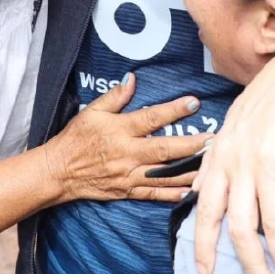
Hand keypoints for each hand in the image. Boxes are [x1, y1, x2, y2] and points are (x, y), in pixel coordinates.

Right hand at [45, 73, 210, 203]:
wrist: (59, 171)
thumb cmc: (75, 138)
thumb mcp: (92, 111)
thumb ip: (115, 96)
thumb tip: (133, 79)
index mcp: (120, 130)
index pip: (151, 118)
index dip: (173, 110)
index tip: (194, 103)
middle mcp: (127, 153)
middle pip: (165, 149)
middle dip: (192, 145)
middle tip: (214, 139)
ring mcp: (128, 175)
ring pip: (164, 174)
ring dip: (189, 170)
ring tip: (212, 165)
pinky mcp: (127, 190)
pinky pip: (152, 194)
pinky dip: (171, 194)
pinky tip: (189, 192)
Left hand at [193, 54, 274, 273]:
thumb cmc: (259, 107)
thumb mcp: (226, 131)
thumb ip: (211, 165)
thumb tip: (195, 191)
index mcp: (220, 161)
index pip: (206, 212)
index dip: (203, 246)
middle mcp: (241, 167)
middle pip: (242, 228)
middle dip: (250, 265)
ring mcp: (270, 167)